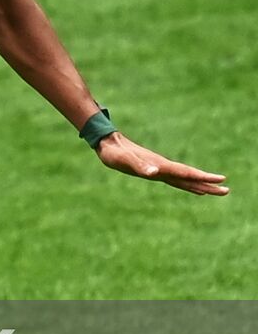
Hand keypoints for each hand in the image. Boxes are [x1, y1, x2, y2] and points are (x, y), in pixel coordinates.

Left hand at [96, 133, 228, 195]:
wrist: (107, 142)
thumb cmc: (114, 153)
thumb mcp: (125, 161)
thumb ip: (140, 166)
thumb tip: (155, 173)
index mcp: (160, 166)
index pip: (185, 173)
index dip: (202, 178)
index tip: (220, 181)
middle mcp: (162, 167)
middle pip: (189, 177)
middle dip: (207, 185)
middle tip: (226, 191)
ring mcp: (159, 167)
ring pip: (183, 178)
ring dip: (199, 184)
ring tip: (215, 190)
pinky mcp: (153, 168)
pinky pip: (174, 177)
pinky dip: (185, 182)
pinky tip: (190, 185)